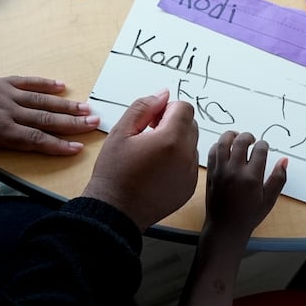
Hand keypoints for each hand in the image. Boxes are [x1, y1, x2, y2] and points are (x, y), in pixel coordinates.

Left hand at [0, 63, 100, 191]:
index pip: (33, 141)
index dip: (56, 146)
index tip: (77, 149)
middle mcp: (6, 111)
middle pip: (44, 119)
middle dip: (71, 124)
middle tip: (94, 124)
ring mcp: (4, 94)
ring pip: (41, 101)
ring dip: (65, 105)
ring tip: (87, 108)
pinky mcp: (0, 82)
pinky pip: (27, 82)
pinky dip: (45, 84)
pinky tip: (62, 86)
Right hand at [81, 90, 199, 233]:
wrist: (116, 210)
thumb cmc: (114, 172)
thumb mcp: (121, 132)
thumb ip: (143, 107)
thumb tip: (163, 95)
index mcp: (171, 140)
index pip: (184, 108)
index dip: (166, 109)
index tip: (150, 122)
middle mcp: (186, 157)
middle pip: (191, 125)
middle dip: (172, 124)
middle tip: (148, 136)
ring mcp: (190, 174)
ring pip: (191, 145)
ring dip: (176, 143)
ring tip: (151, 155)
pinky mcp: (189, 188)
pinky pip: (190, 164)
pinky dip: (177, 162)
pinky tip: (156, 171)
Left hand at [204, 131, 287, 242]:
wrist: (225, 227)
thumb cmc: (249, 215)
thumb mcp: (269, 199)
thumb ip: (278, 178)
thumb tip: (284, 160)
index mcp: (251, 177)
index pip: (259, 149)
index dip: (264, 145)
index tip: (264, 148)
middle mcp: (234, 171)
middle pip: (240, 141)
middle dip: (249, 136)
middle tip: (252, 140)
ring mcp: (220, 171)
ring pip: (223, 142)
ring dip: (231, 136)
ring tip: (237, 138)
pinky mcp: (210, 173)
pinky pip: (212, 152)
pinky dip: (218, 145)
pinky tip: (225, 148)